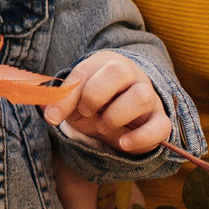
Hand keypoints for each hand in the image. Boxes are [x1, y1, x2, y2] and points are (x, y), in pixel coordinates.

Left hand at [45, 52, 173, 153]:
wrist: (124, 118)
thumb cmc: (96, 105)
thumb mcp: (75, 101)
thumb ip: (61, 101)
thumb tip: (48, 112)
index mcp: (106, 64)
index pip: (85, 71)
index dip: (67, 96)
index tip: (53, 117)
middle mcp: (131, 75)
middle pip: (118, 71)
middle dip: (94, 96)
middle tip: (87, 113)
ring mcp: (149, 97)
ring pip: (141, 97)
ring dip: (115, 117)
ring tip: (103, 126)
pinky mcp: (160, 120)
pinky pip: (159, 127)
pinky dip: (140, 138)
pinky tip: (123, 144)